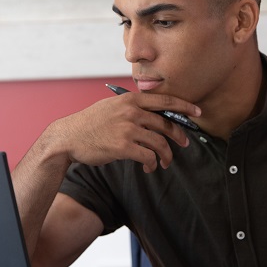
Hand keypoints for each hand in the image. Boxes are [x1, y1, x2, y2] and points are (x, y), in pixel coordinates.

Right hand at [47, 91, 200, 172]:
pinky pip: (148, 156)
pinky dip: (152, 163)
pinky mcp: (122, 147)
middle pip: (166, 124)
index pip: (165, 101)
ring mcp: (127, 129)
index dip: (185, 106)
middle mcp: (131, 112)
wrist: (68, 137)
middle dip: (180, 136)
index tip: (198, 112)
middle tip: (185, 144)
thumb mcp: (111, 106)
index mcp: (130, 100)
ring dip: (166, 155)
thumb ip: (132, 108)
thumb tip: (154, 115)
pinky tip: (149, 167)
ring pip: (160, 143)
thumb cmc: (90, 124)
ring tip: (164, 162)